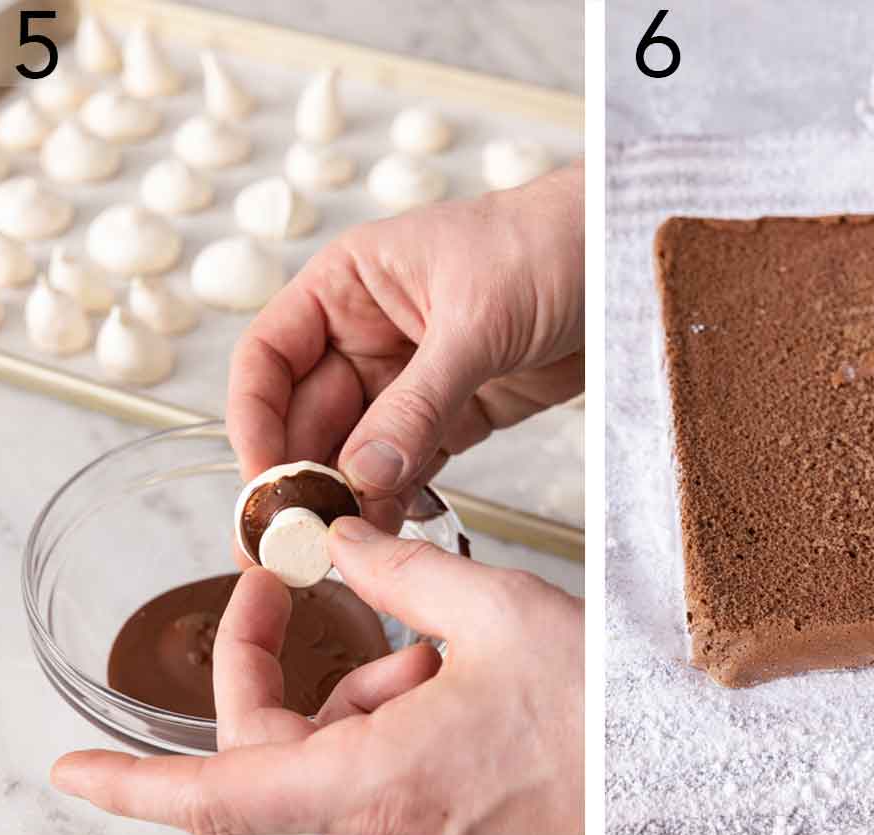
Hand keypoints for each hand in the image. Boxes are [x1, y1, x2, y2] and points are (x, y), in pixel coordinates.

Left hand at [50, 518, 584, 834]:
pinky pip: (392, 788)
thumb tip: (337, 541)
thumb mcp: (497, 612)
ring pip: (348, 762)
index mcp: (369, 779)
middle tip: (380, 613)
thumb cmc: (600, 722)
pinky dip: (411, 731)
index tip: (73, 770)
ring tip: (465, 660)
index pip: (215, 794)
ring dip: (383, 695)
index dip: (133, 781)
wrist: (682, 799)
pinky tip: (481, 699)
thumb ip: (399, 570)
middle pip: (293, 750)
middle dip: (324, 671)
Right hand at [227, 162, 583, 528]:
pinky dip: (398, 498)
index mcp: (347, 286)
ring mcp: (411, 380)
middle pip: (310, 415)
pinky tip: (389, 530)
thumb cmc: (544, 246)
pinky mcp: (456, 414)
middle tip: (302, 537)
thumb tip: (363, 472)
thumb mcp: (475, 319)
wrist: (618, 258)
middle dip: (304, 476)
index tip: (264, 480)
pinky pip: (411, 464)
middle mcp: (368, 335)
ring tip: (345, 549)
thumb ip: (418, 400)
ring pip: (359, 450)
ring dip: (350, 498)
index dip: (255, 420)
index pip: (270, 358)